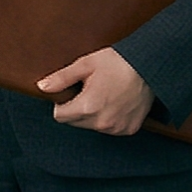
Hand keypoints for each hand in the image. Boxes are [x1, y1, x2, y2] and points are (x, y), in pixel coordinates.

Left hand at [40, 47, 155, 134]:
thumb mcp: (85, 64)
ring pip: (91, 126)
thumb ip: (61, 78)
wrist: (149, 66)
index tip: (72, 91)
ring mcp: (116, 128)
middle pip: (74, 123)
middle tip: (90, 89)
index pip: (60, 116)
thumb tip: (42, 87)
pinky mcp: (128, 130)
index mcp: (88, 107)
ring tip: (104, 94)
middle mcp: (102, 122)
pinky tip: (115, 102)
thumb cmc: (117, 62)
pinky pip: (109, 128)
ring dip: (92, 115)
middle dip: (76, 109)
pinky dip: (108, 118)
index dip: (62, 103)